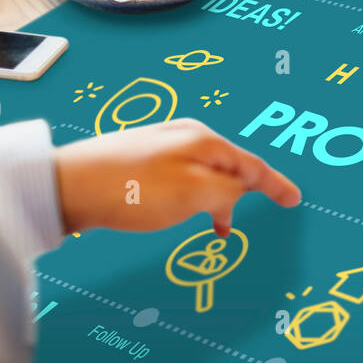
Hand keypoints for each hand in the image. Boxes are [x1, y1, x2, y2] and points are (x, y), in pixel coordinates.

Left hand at [53, 118, 300, 236]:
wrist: (68, 185)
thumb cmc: (132, 190)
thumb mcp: (193, 194)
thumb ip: (227, 193)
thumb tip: (240, 191)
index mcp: (204, 140)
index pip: (252, 165)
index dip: (275, 185)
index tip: (294, 199)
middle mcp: (186, 135)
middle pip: (229, 165)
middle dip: (241, 193)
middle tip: (239, 224)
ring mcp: (162, 144)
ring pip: (205, 173)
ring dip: (214, 199)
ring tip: (211, 227)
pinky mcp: (140, 157)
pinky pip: (183, 177)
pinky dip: (194, 196)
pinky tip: (179, 211)